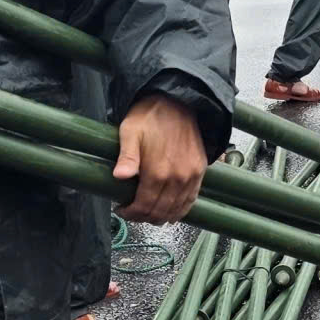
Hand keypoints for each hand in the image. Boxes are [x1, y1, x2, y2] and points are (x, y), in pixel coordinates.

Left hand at [113, 94, 207, 223]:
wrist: (178, 102)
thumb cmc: (150, 116)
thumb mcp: (130, 132)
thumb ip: (127, 156)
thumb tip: (119, 176)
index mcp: (158, 171)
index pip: (143, 205)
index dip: (131, 213)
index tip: (122, 210)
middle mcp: (177, 178)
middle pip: (159, 211)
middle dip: (144, 216)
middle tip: (133, 213)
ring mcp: (191, 176)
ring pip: (176, 210)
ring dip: (161, 216)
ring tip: (149, 214)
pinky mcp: (200, 171)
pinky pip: (191, 200)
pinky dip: (180, 210)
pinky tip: (171, 212)